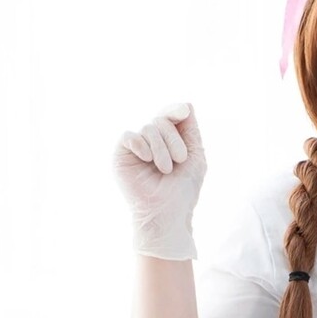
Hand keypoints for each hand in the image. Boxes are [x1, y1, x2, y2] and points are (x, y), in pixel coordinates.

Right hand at [113, 102, 206, 259]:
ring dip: (162, 150)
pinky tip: (147, 160)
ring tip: (165, 170)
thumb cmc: (182, 191)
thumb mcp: (195, 157)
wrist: (166, 214)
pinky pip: (129, 136)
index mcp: (168, 140)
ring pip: (148, 128)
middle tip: (179, 161)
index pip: (170, 115)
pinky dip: (141, 145)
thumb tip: (186, 104)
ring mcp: (136, 148)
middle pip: (161, 120)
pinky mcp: (121, 155)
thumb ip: (191, 131)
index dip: (176, 110)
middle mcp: (151, 141)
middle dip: (174, 140)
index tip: (184, 111)